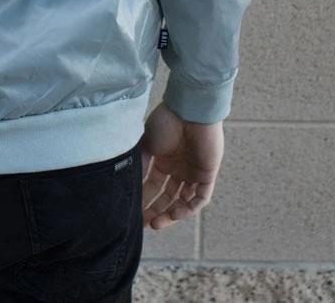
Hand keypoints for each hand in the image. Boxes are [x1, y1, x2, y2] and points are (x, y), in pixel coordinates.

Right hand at [138, 101, 222, 229]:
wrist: (189, 110)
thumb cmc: (166, 121)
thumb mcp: (146, 143)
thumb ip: (139, 163)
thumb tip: (127, 183)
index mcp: (163, 160)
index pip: (153, 187)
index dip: (144, 201)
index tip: (134, 215)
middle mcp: (178, 168)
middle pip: (167, 197)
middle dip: (156, 212)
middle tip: (145, 224)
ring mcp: (193, 171)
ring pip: (183, 200)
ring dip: (171, 213)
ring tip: (157, 223)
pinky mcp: (207, 173)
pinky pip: (200, 197)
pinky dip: (189, 207)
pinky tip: (175, 213)